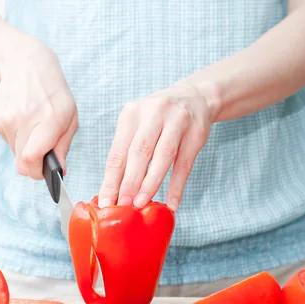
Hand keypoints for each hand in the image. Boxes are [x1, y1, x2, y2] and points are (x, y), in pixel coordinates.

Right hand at [0, 44, 77, 178]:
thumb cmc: (53, 93)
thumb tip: (59, 171)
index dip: (37, 172)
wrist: (24, 64)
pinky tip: (24, 121)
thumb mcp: (70, 116)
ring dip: (26, 149)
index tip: (44, 171)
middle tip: (43, 155)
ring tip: (34, 129)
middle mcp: (25, 120)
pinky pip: (9, 142)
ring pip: (15, 155)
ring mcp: (7, 120)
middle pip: (21, 164)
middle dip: (33, 166)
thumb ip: (63, 145)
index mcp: (48, 120)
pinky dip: (18, 139)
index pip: (31, 159)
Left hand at [98, 82, 217, 211]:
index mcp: (132, 113)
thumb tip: (113, 190)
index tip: (107, 201)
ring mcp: (177, 121)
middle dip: (130, 182)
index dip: (112, 179)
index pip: (118, 151)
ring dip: (151, 183)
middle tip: (124, 205)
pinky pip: (185, 164)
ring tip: (142, 203)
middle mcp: (154, 113)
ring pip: (163, 156)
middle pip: (139, 152)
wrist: (194, 97)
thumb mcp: (138, 125)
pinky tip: (172, 203)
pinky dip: (177, 186)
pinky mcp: (196, 133)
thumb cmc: (158, 118)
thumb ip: (126, 152)